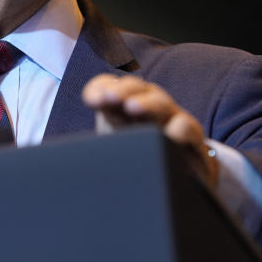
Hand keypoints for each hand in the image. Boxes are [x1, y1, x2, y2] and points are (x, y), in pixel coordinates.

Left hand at [82, 74, 218, 187]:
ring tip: (132, 108)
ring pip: (160, 103)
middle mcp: (146, 106)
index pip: (108, 86)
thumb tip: (70, 156)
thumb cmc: (139, 156)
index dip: (99, 88)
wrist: (179, 175)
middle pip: (136, 88)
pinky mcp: (192, 137)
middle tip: (110, 99)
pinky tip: (169, 134)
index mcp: (122, 105)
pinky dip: (178, 129)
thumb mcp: (114, 146)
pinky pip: (187, 127)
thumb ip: (94, 143)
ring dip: (146, 103)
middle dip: (122, 91)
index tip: (92, 100)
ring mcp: (170, 118)